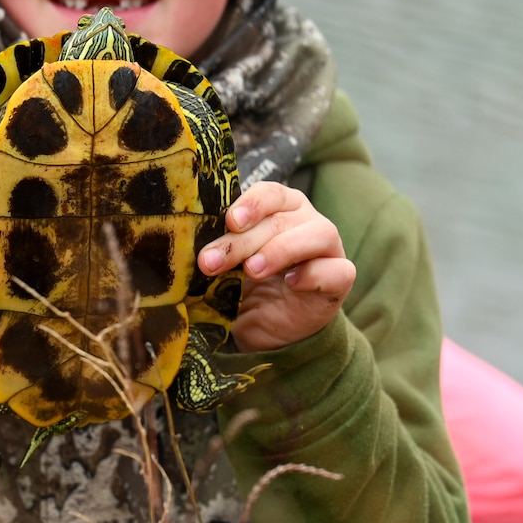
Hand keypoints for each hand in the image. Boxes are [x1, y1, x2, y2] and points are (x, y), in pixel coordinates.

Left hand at [197, 181, 354, 351]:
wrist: (269, 329)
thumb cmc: (246, 287)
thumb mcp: (226, 267)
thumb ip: (216, 251)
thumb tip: (183, 246)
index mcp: (279, 208)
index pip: (270, 193)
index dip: (251, 204)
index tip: (229, 221)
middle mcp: (306, 221)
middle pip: (282, 218)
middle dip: (244, 240)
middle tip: (212, 262)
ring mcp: (328, 249)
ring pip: (317, 234)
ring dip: (281, 250)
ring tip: (252, 270)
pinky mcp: (340, 279)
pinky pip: (338, 270)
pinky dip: (314, 274)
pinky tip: (292, 283)